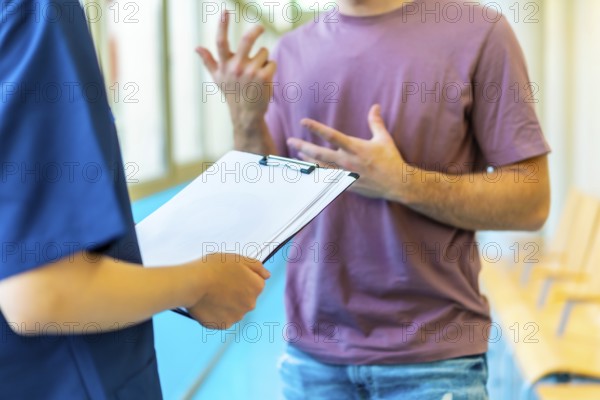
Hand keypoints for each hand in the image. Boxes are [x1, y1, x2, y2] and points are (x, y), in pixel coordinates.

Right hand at [187, 253, 269, 328]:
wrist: (193, 283)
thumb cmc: (213, 267)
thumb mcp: (237, 258)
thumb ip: (256, 266)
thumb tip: (267, 275)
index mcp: (257, 286)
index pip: (255, 283)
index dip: (242, 278)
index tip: (230, 276)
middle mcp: (251, 304)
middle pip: (246, 298)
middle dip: (236, 292)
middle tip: (220, 285)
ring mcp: (237, 316)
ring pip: (235, 309)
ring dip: (227, 304)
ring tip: (212, 294)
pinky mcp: (223, 325)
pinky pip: (222, 319)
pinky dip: (217, 314)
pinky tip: (208, 304)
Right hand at [196, 11, 275, 125]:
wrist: (247, 115)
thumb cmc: (233, 94)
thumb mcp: (218, 78)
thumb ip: (208, 61)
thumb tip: (196, 48)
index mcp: (224, 65)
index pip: (221, 41)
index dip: (222, 25)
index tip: (225, 11)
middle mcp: (236, 67)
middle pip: (246, 40)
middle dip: (255, 30)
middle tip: (261, 27)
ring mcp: (250, 71)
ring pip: (264, 52)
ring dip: (264, 59)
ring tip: (258, 74)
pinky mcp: (264, 76)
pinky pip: (272, 62)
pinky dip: (271, 68)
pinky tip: (265, 80)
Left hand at [288, 104, 411, 201]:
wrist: (397, 183)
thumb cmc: (391, 160)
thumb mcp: (383, 139)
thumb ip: (375, 122)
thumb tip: (375, 106)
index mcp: (355, 148)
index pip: (331, 136)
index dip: (316, 128)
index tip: (303, 122)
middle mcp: (348, 161)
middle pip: (319, 153)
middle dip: (303, 146)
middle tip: (290, 141)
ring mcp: (346, 174)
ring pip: (321, 167)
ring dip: (308, 160)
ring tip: (297, 154)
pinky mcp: (346, 185)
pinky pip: (328, 179)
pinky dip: (318, 174)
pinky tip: (310, 171)